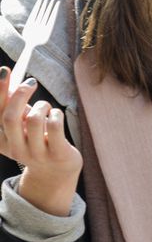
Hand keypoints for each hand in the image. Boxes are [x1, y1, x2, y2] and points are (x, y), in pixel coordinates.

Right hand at [0, 68, 81, 215]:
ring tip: (47, 108)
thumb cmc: (38, 140)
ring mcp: (35, 153)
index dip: (0, 91)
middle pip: (10, 117)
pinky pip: (54, 127)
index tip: (4, 70)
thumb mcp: (22, 125)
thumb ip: (14, 107)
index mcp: (1, 141)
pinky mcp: (56, 154)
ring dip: (42, 106)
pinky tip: (56, 115)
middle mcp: (15, 149)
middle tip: (31, 82)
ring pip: (34, 120)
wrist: (57, 171)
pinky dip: (56, 114)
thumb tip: (8, 82)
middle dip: (20, 94)